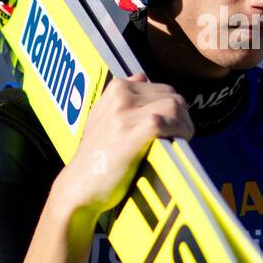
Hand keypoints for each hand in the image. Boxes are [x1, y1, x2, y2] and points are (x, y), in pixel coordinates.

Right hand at [53, 72, 194, 217]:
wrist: (78, 186)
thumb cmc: (94, 156)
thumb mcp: (101, 118)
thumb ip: (119, 97)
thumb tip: (141, 76)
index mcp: (116, 88)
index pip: (162, 89)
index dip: (174, 110)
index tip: (175, 127)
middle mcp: (120, 96)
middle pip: (172, 96)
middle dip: (183, 117)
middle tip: (181, 137)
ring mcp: (124, 114)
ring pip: (174, 106)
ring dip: (184, 125)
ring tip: (180, 141)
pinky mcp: (130, 133)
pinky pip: (166, 122)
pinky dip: (178, 132)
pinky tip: (176, 143)